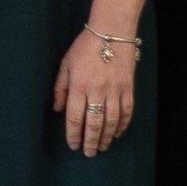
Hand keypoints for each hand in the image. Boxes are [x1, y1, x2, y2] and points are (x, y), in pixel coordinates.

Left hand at [51, 28, 135, 156]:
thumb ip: (60, 88)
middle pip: (94, 123)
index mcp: (79, 86)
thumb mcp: (65, 65)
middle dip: (91, 141)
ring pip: (111, 120)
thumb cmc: (84, 47)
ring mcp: (115, 90)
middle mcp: (97, 91)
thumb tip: (58, 110)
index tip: (73, 145)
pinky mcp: (128, 88)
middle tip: (89, 153)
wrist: (112, 32)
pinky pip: (127, 111)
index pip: (75, 117)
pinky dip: (123, 124)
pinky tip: (118, 133)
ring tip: (103, 147)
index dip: (74, 134)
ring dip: (107, 137)